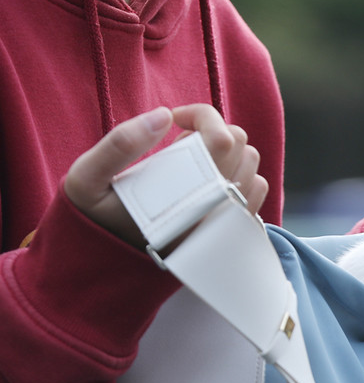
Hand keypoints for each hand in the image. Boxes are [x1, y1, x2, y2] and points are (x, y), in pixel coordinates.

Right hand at [64, 105, 268, 249]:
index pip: (220, 138)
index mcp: (183, 196)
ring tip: (192, 165)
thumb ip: (121, 143)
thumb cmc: (96, 219)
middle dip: (211, 131)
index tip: (175, 119)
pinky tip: (207, 183)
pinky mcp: (230, 233)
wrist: (108, 267)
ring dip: (226, 153)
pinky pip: (255, 192)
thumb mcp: (88, 179)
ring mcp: (226, 224)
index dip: (200, 115)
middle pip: (240, 145)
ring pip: (251, 165)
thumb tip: (163, 116)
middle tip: (180, 145)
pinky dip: (237, 177)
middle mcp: (213, 213)